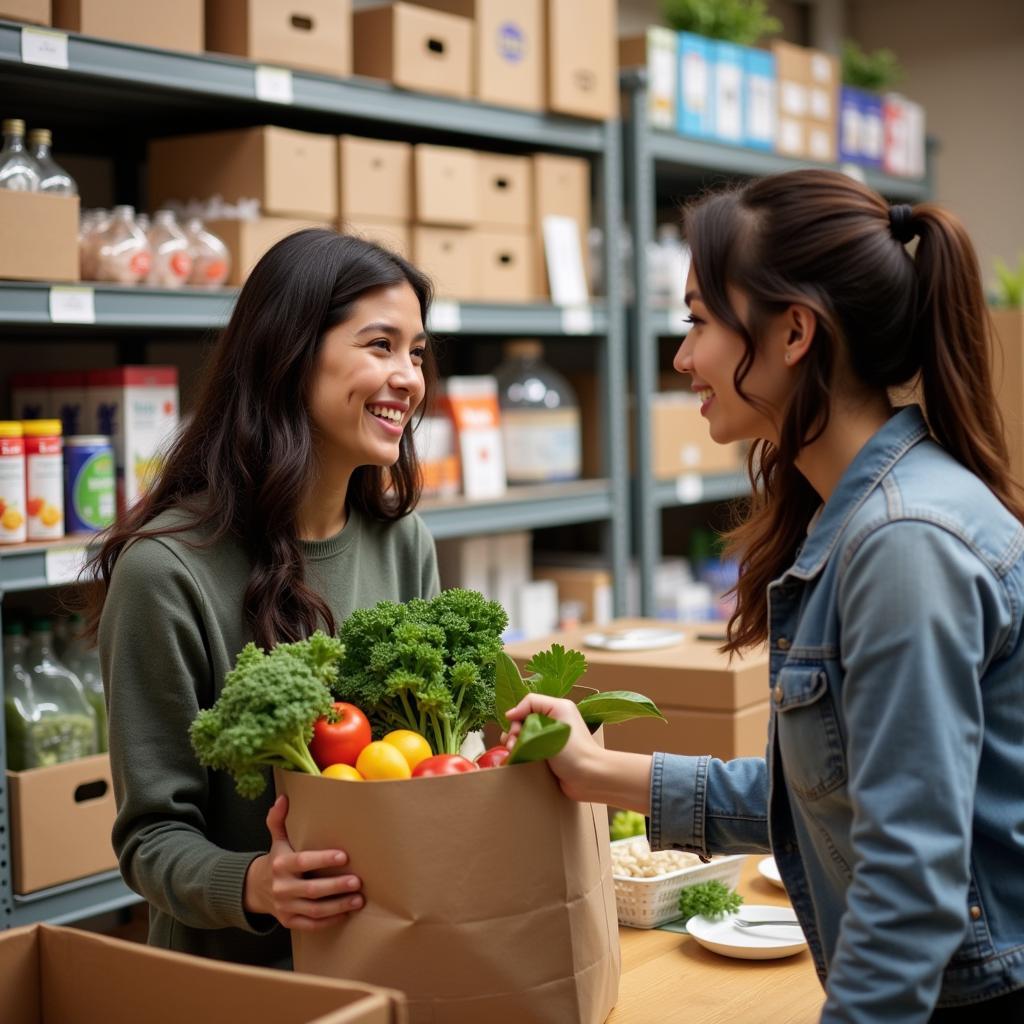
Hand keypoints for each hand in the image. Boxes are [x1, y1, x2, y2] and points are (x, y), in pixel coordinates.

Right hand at [243, 795, 363, 930]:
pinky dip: (329, 921)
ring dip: (338, 906)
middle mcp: (281, 887)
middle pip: (311, 890)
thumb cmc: (276, 860)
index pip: (303, 861)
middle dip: (335, 887)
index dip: (323, 859)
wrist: (255, 889)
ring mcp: (285, 907)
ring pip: (314, 910)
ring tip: (358, 900)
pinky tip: (346, 914)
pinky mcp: (289, 921)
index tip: (344, 856)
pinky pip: (311, 924)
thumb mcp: (276, 839)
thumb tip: (283, 798)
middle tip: (357, 881)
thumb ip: (278, 820)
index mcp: (280, 864)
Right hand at [503, 694, 604, 802]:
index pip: (528, 705)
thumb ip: (532, 706)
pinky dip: (520, 754)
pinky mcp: (547, 756)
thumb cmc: (573, 748)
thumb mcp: (555, 716)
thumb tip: (509, 714)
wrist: (588, 777)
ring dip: (514, 744)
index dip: (517, 715)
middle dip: (513, 732)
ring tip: (512, 754)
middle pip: (523, 721)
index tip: (514, 730)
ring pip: (523, 737)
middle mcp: (552, 722)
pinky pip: (528, 750)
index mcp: (556, 708)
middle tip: (512, 745)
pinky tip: (515, 760)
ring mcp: (549, 739)